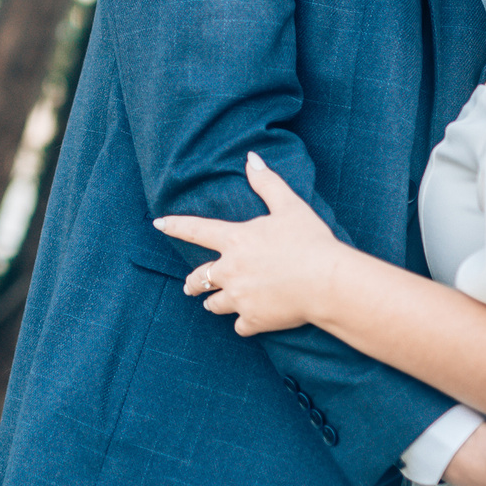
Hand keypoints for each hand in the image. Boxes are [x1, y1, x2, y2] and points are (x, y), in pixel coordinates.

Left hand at [153, 152, 351, 335]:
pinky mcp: (253, 320)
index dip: (175, 225)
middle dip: (192, 283)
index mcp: (235, 240)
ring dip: (214, 303)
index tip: (158, 224)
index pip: (195, 230)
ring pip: (214, 305)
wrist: (327, 282)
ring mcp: (239, 298)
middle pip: (197, 279)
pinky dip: (244, 324)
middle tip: (190, 286)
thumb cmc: (310, 241)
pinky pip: (239, 326)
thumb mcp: (290, 206)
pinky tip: (250, 321)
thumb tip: (251, 158)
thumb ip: (267, 183)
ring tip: (216, 303)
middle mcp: (230, 270)